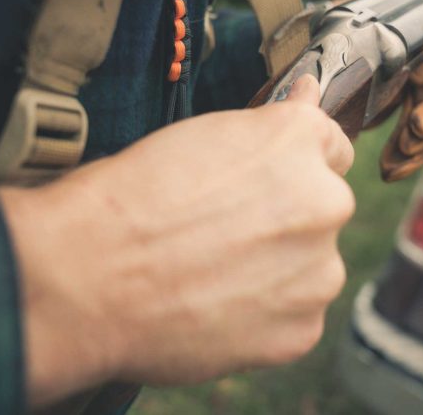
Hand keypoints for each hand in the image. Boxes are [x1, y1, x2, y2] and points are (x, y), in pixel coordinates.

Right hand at [0, 74, 354, 406]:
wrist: (89, 275)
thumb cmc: (134, 194)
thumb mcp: (205, 134)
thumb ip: (271, 124)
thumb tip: (309, 93)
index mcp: (302, 141)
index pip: (332, 146)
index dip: (296, 164)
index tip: (269, 181)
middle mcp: (326, 200)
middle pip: (324, 207)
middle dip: (288, 218)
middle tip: (226, 232)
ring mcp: (319, 270)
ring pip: (313, 266)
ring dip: (281, 270)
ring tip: (214, 274)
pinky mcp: (302, 328)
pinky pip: (296, 316)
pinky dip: (266, 315)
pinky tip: (217, 306)